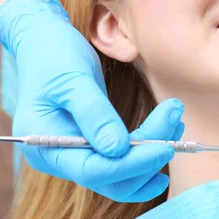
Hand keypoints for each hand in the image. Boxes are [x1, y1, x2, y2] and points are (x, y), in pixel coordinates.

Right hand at [0, 0, 184, 201]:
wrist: (43, 41)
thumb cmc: (53, 55)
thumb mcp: (73, 79)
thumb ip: (94, 114)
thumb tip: (118, 149)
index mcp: (44, 146)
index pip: (92, 170)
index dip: (132, 164)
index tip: (164, 147)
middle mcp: (58, 157)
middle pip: (109, 177)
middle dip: (147, 157)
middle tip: (175, 123)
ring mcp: (74, 152)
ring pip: (119, 172)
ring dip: (151, 154)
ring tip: (175, 122)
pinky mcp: (91, 142)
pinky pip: (120, 156)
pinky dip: (145, 147)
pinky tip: (167, 129)